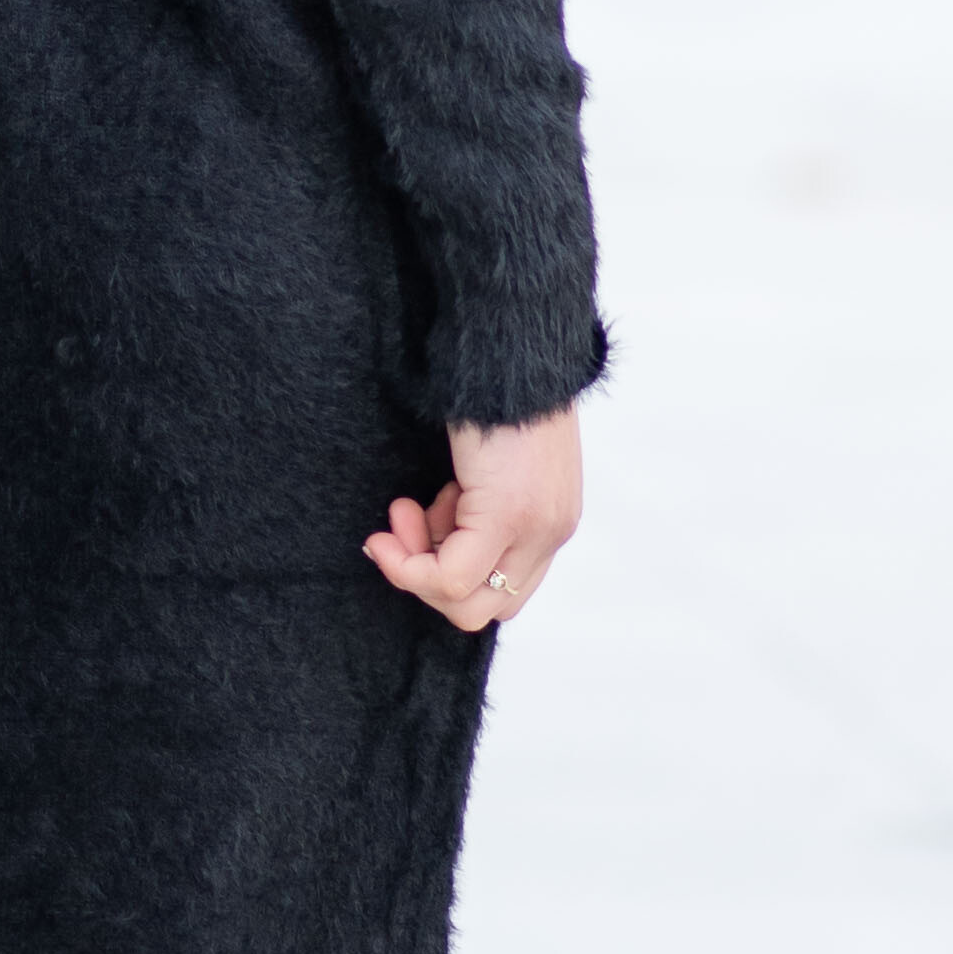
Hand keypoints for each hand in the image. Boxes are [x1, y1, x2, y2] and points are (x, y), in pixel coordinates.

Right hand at [365, 407, 581, 634]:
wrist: (511, 344)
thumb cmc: (494, 388)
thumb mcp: (490, 461)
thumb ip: (477, 504)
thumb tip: (432, 533)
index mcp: (552, 521)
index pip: (503, 591)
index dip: (450, 571)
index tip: (418, 522)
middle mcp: (552, 533)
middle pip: (485, 609)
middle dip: (430, 578)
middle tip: (404, 522)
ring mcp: (536, 528)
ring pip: (467, 605)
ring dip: (417, 567)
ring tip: (406, 506)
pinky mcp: (510, 515)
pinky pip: (451, 578)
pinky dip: (411, 563)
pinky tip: (400, 513)